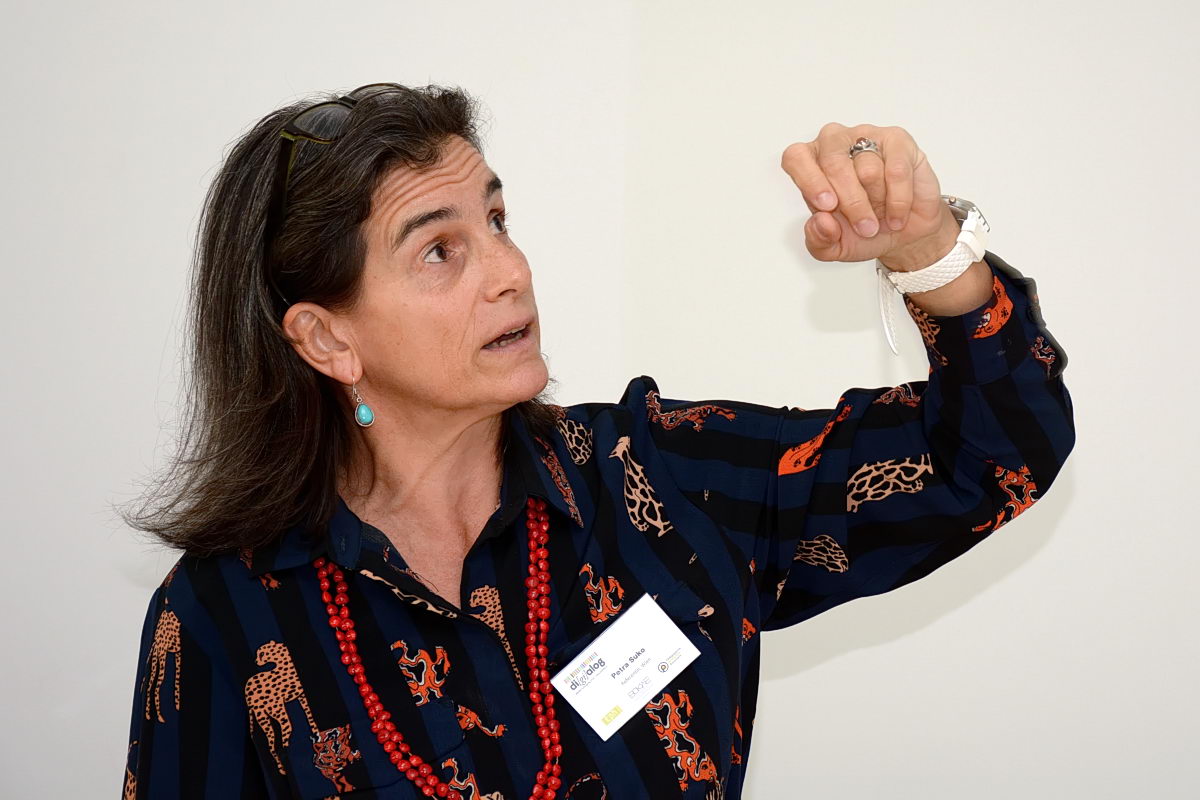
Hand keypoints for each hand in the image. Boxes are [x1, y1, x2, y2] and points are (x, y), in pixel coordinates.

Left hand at [781, 123, 958, 268]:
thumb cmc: (866, 232)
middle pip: (833, 164)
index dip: (809, 180)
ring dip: (877, 203)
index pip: (796, 157)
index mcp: (811, 165)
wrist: (906, 233)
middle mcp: (835, 145)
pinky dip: (898, 200)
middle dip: (851, 203)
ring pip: (867, 169)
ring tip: (882, 216)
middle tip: (864, 228)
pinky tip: (898, 214)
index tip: (827, 206)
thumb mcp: (836, 247)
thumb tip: (820, 221)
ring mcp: (866, 137)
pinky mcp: (897, 140)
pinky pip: (896, 170)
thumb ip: (819, 240)